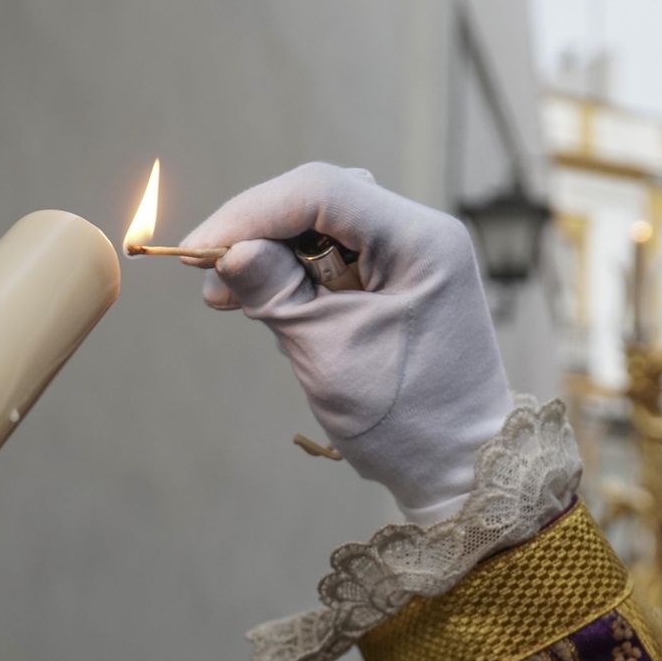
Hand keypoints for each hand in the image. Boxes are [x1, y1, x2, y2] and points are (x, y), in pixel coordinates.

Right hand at [180, 163, 511, 522]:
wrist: (464, 468)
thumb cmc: (408, 421)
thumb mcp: (331, 355)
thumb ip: (277, 294)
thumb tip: (227, 250)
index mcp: (421, 241)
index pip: (321, 192)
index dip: (250, 213)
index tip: (198, 253)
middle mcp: (422, 235)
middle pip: (321, 201)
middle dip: (260, 236)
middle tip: (214, 286)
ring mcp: (414, 257)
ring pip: (323, 228)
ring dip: (276, 259)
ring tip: (243, 305)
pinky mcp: (400, 282)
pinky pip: (337, 259)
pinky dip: (300, 281)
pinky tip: (278, 312)